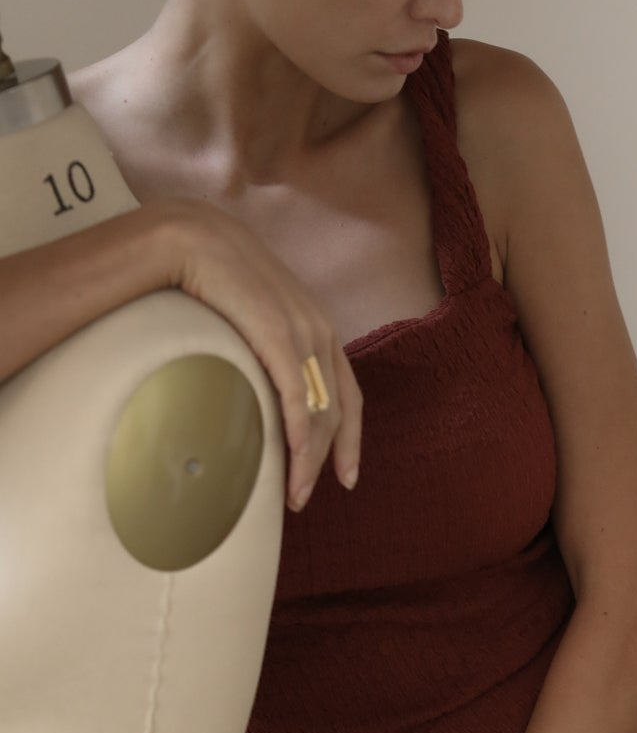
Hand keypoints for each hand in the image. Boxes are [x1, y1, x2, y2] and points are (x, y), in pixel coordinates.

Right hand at [152, 195, 363, 510]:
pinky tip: (294, 461)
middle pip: (338, 411)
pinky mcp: (279, 336)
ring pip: (321, 412)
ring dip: (309, 460)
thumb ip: (261, 346)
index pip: (347, 394)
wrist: (191, 235)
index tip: (346, 476)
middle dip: (327, 460)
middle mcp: (320, 331)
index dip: (350, 439)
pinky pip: (299, 397)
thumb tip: (250, 385)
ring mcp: (304, 333)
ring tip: (294, 495)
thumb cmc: (210, 275)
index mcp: (317, 327)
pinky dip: (300, 434)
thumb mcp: (249, 314)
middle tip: (305, 496)